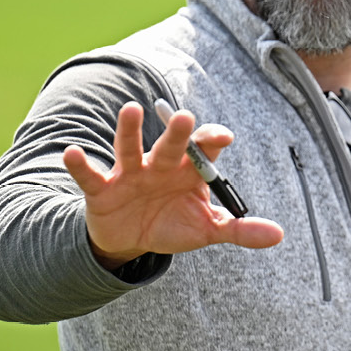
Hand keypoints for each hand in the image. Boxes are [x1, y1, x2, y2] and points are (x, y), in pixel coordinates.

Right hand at [62, 102, 283, 268]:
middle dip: (178, 133)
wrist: (132, 240)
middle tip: (186, 118)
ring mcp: (130, 173)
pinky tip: (72, 153)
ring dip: (129, 131)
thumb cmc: (173, 224)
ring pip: (130, 148)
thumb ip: (239, 229)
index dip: (213, 140)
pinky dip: (80, 165)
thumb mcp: (207, 228)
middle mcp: (160, 165)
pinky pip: (91, 175)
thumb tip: (278, 235)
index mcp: (189, 170)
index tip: (224, 137)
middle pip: (171, 145)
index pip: (205, 149)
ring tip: (130, 110)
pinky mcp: (103, 188)